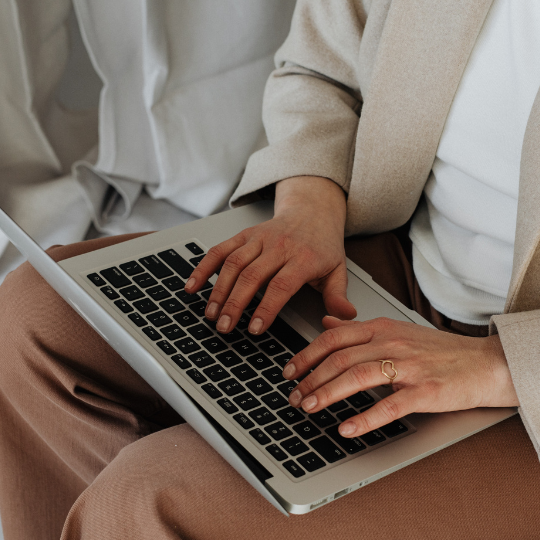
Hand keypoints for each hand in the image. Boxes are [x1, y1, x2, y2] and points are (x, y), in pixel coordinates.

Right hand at [185, 176, 356, 333]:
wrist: (312, 210)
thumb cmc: (322, 245)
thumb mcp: (337, 269)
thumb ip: (338, 296)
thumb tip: (346, 318)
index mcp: (303, 257)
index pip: (281, 285)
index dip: (266, 307)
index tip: (255, 328)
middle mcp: (278, 245)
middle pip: (252, 276)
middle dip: (235, 304)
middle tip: (225, 327)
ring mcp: (258, 238)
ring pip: (233, 264)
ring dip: (218, 291)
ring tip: (211, 315)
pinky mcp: (244, 235)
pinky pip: (220, 250)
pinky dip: (203, 267)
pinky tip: (193, 286)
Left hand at [283, 316, 518, 437]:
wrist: (488, 364)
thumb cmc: (442, 353)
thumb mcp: (397, 330)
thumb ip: (359, 329)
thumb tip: (325, 323)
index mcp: (383, 327)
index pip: (334, 338)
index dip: (306, 354)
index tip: (289, 371)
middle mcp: (393, 343)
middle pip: (340, 358)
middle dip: (310, 378)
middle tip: (293, 397)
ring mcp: (410, 366)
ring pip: (357, 376)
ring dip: (327, 394)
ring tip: (309, 408)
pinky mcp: (426, 391)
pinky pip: (389, 405)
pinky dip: (364, 418)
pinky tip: (346, 428)